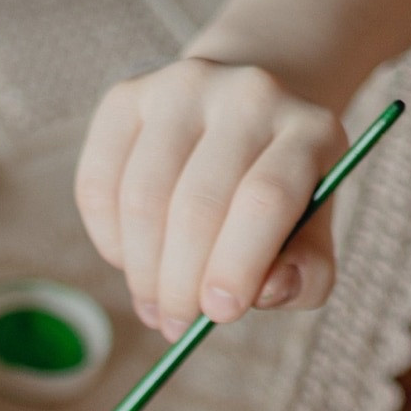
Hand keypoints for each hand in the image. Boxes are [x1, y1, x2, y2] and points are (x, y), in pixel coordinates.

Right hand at [75, 59, 345, 341]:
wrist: (248, 113)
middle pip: (198, 202)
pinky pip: (98, 183)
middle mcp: (249, 93)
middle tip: (175, 324)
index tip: (218, 315)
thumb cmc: (281, 195)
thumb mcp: (312, 234)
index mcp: (311, 129)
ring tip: (153, 303)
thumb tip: (266, 290)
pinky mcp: (126, 97)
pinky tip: (130, 259)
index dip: (237, 264)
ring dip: (141, 270)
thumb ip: (305, 272)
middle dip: (180, 282)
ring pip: (141, 196)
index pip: (267, 196)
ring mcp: (181, 86)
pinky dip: (107, 240)